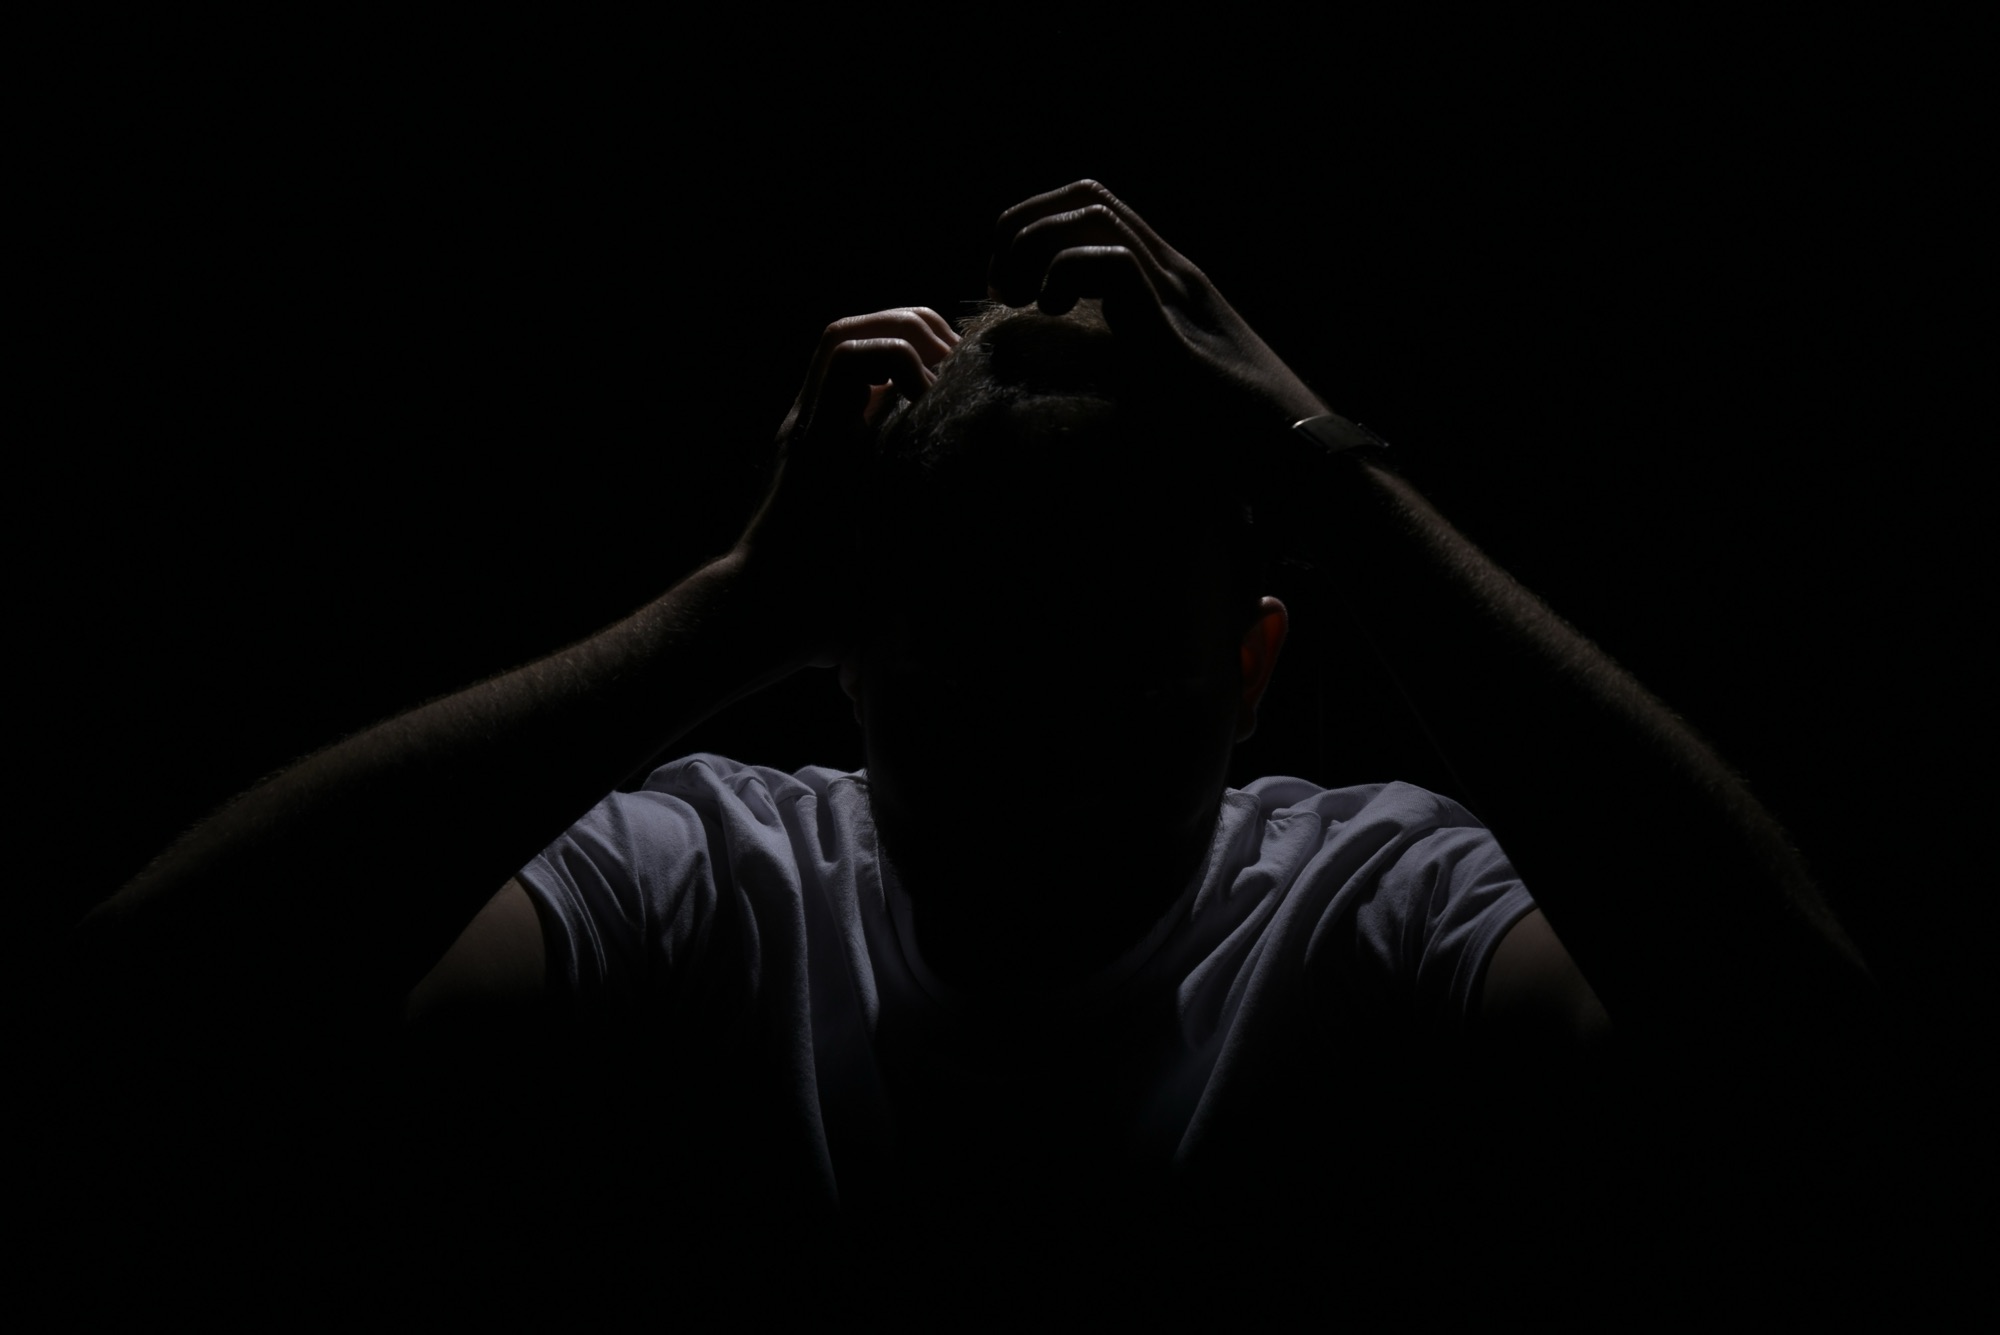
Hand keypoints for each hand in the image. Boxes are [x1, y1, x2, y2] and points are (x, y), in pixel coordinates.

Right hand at [735, 307, 957, 662]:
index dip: (925, 354)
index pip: (876, 364)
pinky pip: (846, 359)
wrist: (773, 617)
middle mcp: (820, 426)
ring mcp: (808, 426)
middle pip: (859, 332)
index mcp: (841, 445)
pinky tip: (922, 399)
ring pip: (845, 333)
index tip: (968, 384)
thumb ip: (919, 548)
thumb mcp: (892, 561)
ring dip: (903, 334)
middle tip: (958, 369)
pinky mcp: (808, 436)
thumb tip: (974, 580)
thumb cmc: (827, 609)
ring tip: (940, 373)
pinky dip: (894, 360)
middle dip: (917, 329)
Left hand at [987, 180, 1328, 429]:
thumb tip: (1069, 391)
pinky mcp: (1173, 330)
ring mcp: (1176, 295)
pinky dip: (1065, 275)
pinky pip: (1110, 264)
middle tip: (1004, 291)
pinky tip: (1055, 313)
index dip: (1035, 228)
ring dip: (1035, 246)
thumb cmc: (1237, 438)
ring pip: (1093, 213)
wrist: (1299, 455)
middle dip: (1023, 226)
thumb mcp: (1167, 390)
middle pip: (1087, 194)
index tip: (1011, 288)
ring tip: (1022, 300)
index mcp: (1169, 282)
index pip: (1095, 207)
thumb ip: (1127, 369)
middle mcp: (1173, 274)